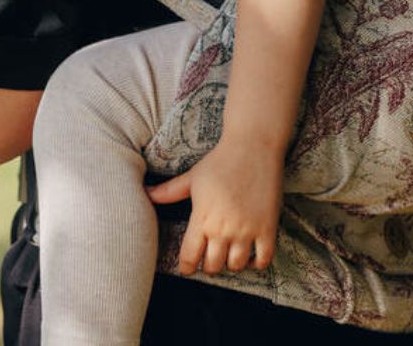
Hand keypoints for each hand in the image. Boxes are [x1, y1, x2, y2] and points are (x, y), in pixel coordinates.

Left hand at [147, 138, 282, 275]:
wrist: (253, 145)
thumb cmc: (220, 160)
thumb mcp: (192, 177)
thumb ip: (169, 191)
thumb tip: (145, 193)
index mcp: (202, 217)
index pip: (189, 259)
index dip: (186, 267)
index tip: (189, 265)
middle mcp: (223, 228)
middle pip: (212, 266)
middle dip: (209, 263)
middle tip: (211, 254)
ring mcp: (247, 229)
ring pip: (236, 266)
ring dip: (231, 262)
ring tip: (230, 251)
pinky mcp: (267, 228)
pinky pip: (263, 260)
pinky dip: (256, 262)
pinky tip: (251, 252)